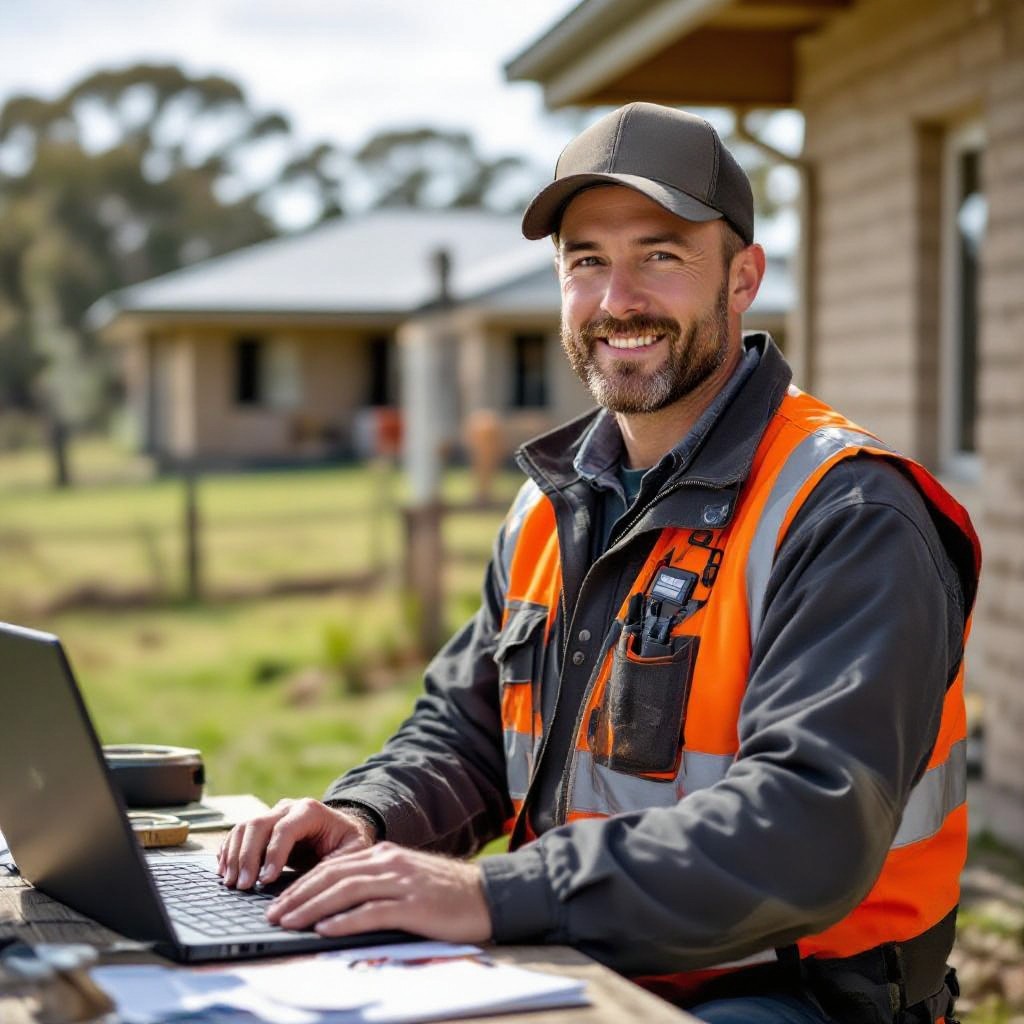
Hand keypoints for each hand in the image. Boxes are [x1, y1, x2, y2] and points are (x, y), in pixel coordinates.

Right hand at [217, 798, 375, 889]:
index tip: (265, 880)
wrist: (339, 829)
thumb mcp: (354, 849)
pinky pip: (238, 834)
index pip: (285, 828)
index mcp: (310, 810)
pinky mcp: (262, 826)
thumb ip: (339, 861)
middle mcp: (288, 808)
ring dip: (234, 855)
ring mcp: (272, 815)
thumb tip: (317, 882)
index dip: (273, 854)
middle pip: (258, 825)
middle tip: (243, 885)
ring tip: (231, 882)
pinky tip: (225, 871)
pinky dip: (229, 851)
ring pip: (244, 828)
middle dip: (247, 856)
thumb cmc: (347, 841)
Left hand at [265, 841, 491, 942]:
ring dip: (311, 908)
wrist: (487, 895)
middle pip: (332, 876)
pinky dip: (345, 920)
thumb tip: (335, 903)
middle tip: (272, 914)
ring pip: (345, 891)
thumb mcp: (405, 879)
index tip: (278, 902)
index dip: (301, 884)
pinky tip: (325, 930)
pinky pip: (372, 911)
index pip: (332, 867)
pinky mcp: (414, 905)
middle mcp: (389, 863)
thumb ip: (375, 884)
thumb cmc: (444, 893)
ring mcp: (401, 883)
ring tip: (288, 922)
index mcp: (384, 855)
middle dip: (297, 896)